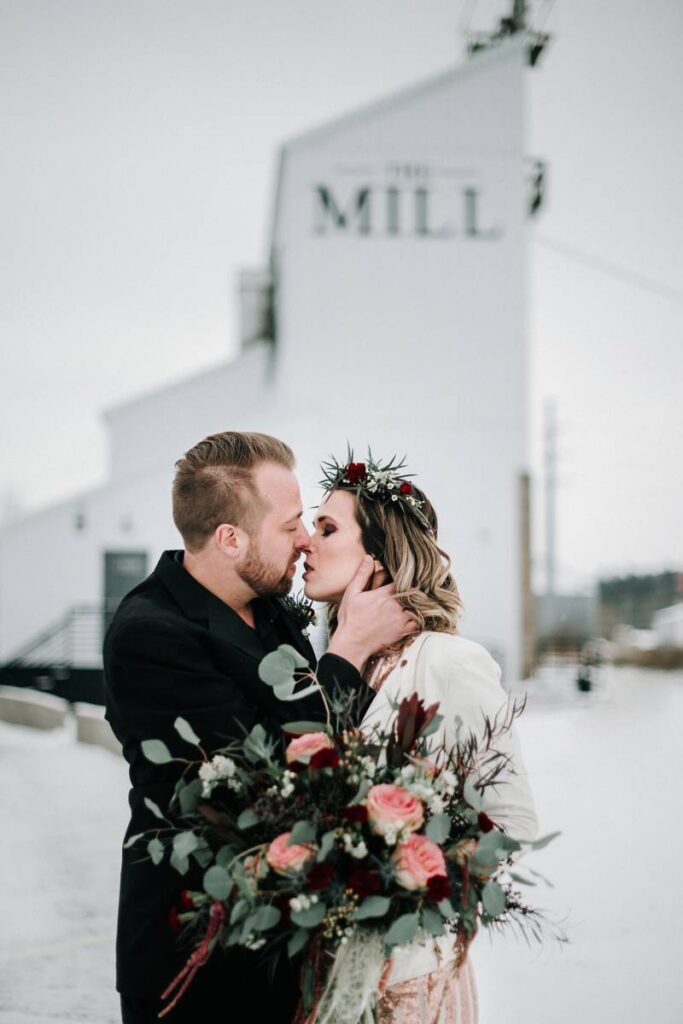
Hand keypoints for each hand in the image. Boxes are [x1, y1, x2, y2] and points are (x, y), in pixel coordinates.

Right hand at [326, 556, 416, 670]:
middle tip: (418, 586)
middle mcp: (396, 606)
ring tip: (418, 599)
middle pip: (414, 593)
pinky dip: (420, 617)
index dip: (408, 577)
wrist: (352, 644)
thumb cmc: (350, 618)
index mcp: (385, 594)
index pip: (405, 580)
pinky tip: (416, 614)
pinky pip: (419, 622)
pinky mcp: (403, 631)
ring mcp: (401, 619)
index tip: (407, 576)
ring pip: (419, 607)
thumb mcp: (352, 593)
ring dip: (419, 603)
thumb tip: (368, 557)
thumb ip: (362, 575)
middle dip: (415, 589)